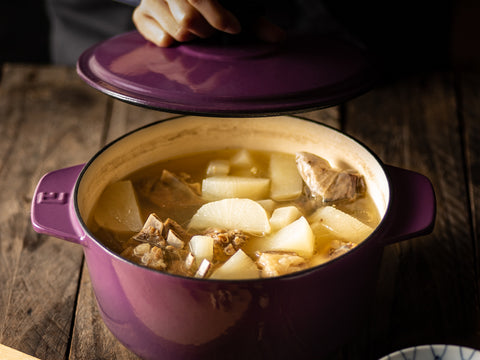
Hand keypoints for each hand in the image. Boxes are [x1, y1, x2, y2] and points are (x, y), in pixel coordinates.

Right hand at [133, 0, 284, 46]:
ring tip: (196, 31)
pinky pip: (162, 39)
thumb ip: (256, 22)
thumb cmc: (212, 6)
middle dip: (206, 31)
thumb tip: (279, 38)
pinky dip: (174, 41)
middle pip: (188, 21)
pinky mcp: (141, 15)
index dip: (219, 17)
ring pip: (176, 32)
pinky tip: (177, 33)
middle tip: (211, 31)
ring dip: (192, 38)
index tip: (234, 28)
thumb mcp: (236, 7)